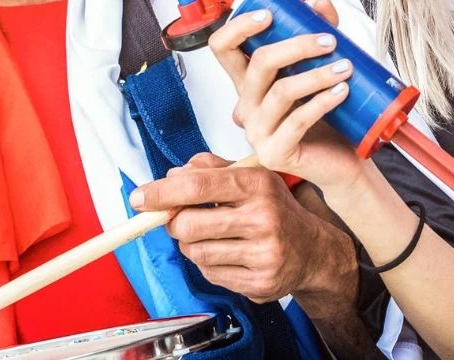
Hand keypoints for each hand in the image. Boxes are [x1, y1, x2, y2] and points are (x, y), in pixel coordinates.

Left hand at [131, 152, 350, 302]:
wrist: (313, 251)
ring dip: (191, 245)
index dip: (161, 193)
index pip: (197, 185)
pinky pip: (210, 274)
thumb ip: (208, 170)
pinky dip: (208, 264)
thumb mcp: (248, 176)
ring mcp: (263, 253)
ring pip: (195, 252)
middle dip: (174, 223)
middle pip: (188, 224)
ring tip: (210, 237)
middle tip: (180, 219)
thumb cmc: (274, 209)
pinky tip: (226, 254)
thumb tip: (169, 177)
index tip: (140, 198)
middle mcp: (263, 217)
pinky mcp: (259, 282)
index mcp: (256, 184)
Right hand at [207, 0, 365, 190]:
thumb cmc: (328, 118)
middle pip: (258, 63)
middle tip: (328, 40)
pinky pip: (297, 120)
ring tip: (345, 67)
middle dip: (296, 46)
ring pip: (280, 91)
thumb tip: (322, 6)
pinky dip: (322, 101)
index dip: (239, 27)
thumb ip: (318, 38)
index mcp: (249, 82)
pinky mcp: (274, 153)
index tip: (269, 13)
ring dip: (317, 74)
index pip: (223, 48)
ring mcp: (257, 132)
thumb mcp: (321, 70)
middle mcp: (246, 106)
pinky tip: (342, 91)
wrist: (342, 162)